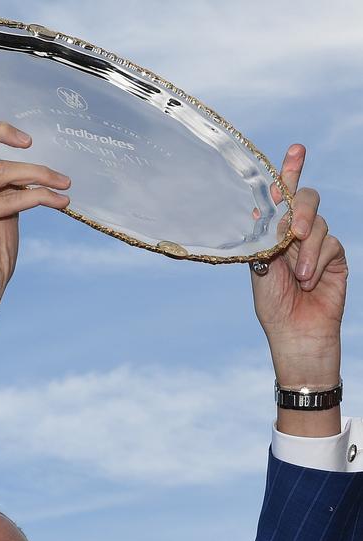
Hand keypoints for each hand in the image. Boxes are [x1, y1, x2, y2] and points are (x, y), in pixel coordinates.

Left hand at [251, 144, 346, 390]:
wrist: (296, 333)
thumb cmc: (272, 305)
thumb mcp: (262, 267)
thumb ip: (269, 236)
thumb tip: (271, 202)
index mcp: (273, 234)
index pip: (281, 197)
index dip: (289, 171)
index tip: (296, 150)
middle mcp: (295, 235)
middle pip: (306, 200)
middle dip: (302, 210)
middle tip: (296, 233)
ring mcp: (316, 245)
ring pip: (319, 223)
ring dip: (307, 250)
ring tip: (299, 277)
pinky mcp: (335, 257)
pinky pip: (331, 243)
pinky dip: (318, 260)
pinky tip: (310, 280)